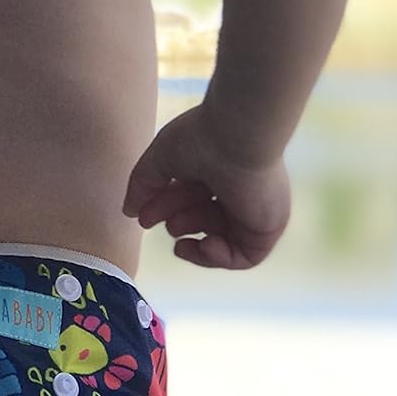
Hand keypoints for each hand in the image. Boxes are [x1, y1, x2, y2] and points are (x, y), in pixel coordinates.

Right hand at [122, 103, 290, 269]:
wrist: (237, 138)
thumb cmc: (201, 139)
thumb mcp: (160, 160)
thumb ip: (143, 185)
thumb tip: (129, 212)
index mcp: (218, 169)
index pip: (190, 197)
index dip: (164, 208)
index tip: (142, 216)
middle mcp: (238, 190)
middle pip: (202, 218)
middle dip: (175, 223)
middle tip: (155, 222)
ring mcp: (254, 210)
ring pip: (221, 238)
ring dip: (194, 240)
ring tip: (180, 234)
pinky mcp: (267, 227)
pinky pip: (245, 256)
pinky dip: (220, 257)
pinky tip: (206, 244)